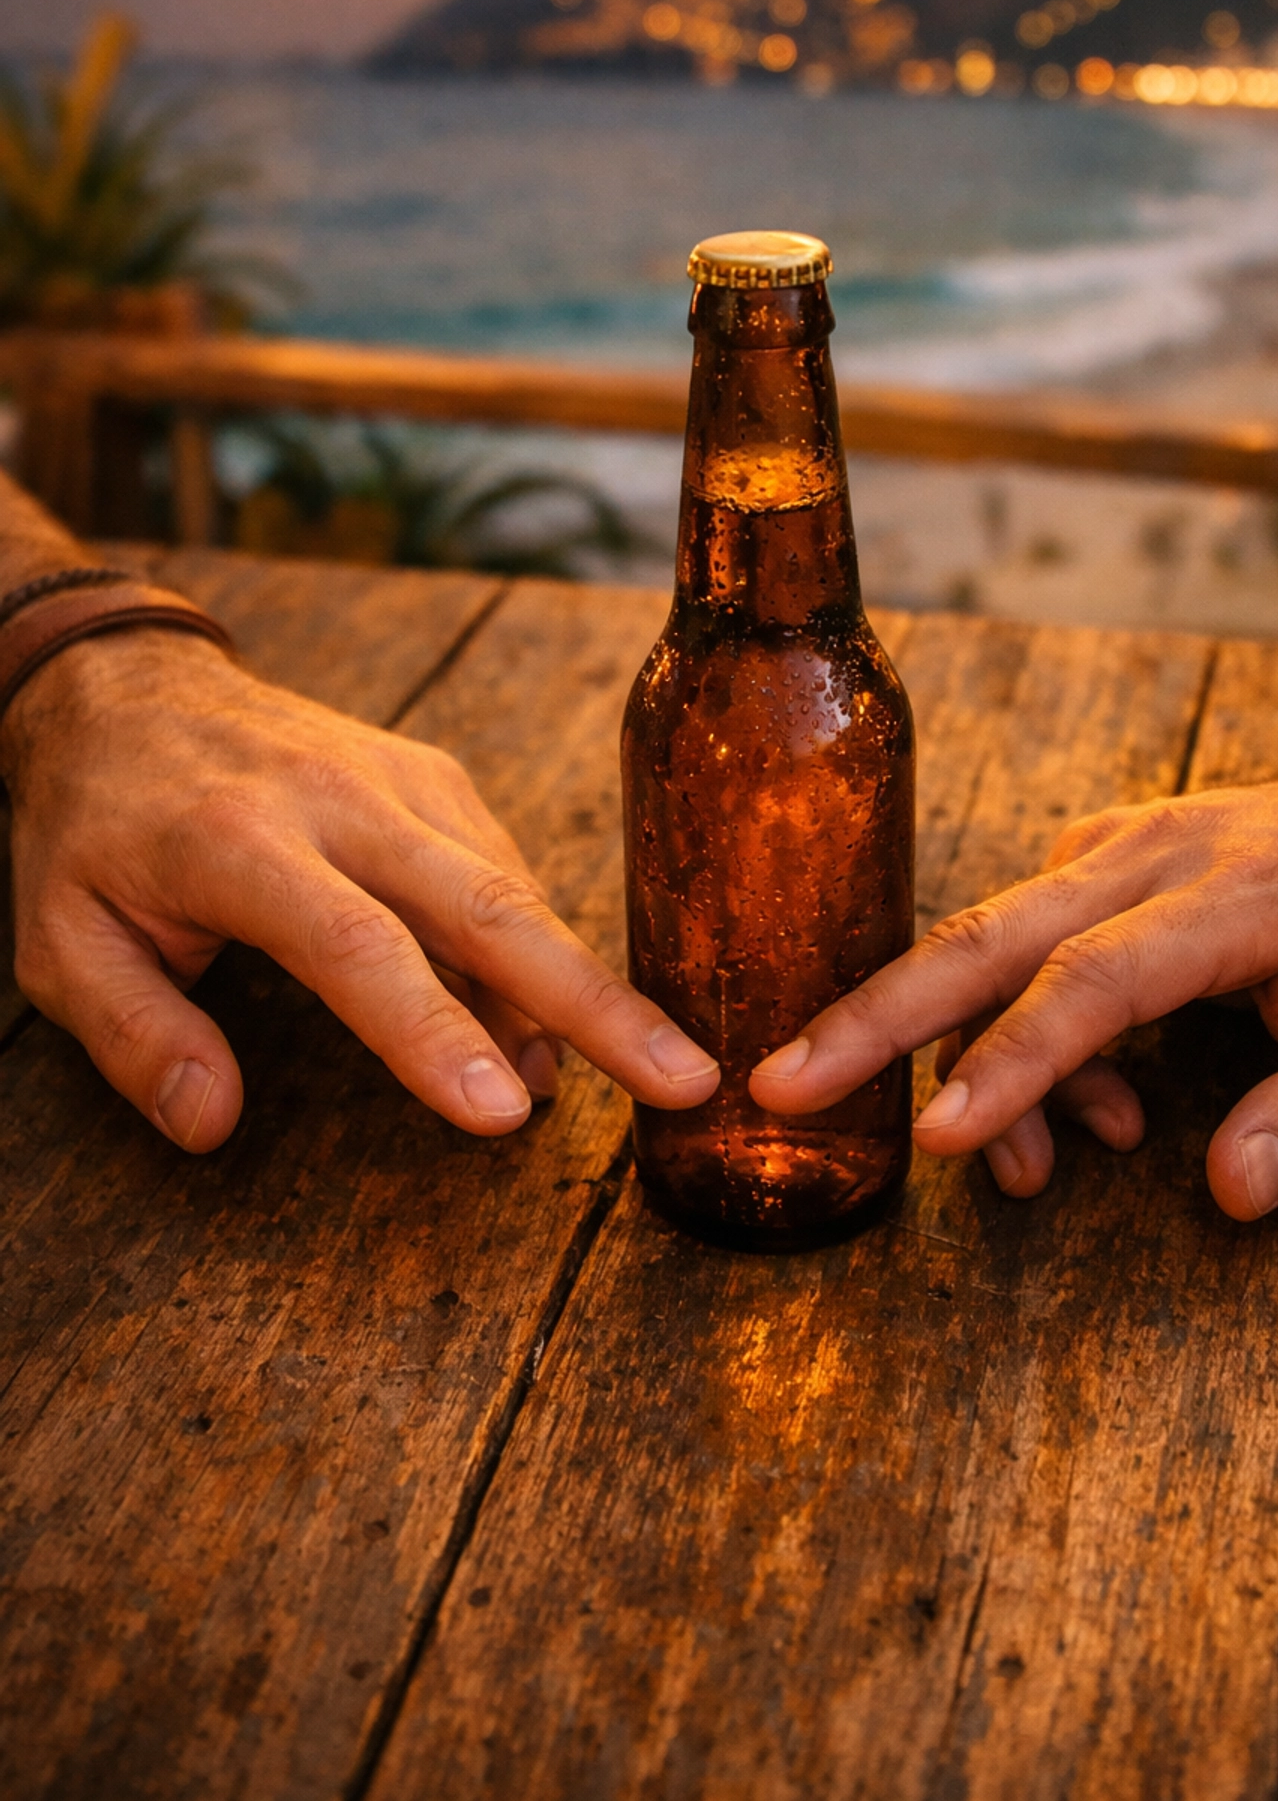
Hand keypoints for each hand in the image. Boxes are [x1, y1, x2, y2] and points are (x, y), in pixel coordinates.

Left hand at [2, 629, 716, 1150]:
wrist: (127, 681)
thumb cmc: (92, 826)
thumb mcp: (59, 940)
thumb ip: (133, 1035)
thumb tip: (212, 1125)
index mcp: (239, 841)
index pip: (357, 947)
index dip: (433, 1033)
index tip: (501, 1115)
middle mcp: (338, 799)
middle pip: (487, 906)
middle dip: (593, 1001)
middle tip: (685, 1077)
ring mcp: (398, 778)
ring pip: (512, 888)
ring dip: (576, 989)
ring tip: (636, 1076)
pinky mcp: (432, 775)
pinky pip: (501, 870)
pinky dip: (535, 950)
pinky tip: (548, 1026)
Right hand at [750, 703, 1277, 1219]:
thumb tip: (1230, 1192)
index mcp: (1236, 894)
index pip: (1097, 981)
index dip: (1013, 1063)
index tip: (937, 1137)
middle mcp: (1150, 855)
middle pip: (988, 932)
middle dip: (878, 1015)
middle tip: (781, 1082)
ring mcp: (1113, 848)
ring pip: (992, 943)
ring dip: (970, 1058)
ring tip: (1027, 1165)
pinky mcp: (1095, 860)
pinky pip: (1022, 944)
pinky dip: (1017, 1030)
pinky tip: (1087, 1103)